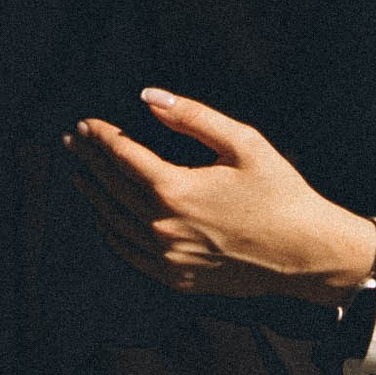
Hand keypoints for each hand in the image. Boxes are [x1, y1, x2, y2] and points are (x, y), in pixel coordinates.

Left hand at [64, 90, 375, 304]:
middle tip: (72, 141)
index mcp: (176, 190)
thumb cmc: (278, 192)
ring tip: (81, 174)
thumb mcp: (242, 142)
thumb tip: (149, 96)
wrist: (303, 252)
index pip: (123, 157)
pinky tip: (106, 220)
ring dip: (94, 195)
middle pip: (111, 187)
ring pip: (114, 223)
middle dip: (89, 160)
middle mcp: (162, 227)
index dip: (102, 137)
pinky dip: (111, 233)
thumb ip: (192, 117)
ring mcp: (166, 258)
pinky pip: (129, 254)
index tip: (86, 123)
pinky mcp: (176, 278)